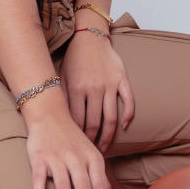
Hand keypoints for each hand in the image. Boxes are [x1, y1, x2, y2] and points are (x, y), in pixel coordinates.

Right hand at [24, 95, 110, 188]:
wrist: (48, 113)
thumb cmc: (70, 137)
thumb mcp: (89, 151)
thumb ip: (97, 172)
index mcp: (92, 157)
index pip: (99, 185)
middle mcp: (76, 158)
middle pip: (83, 188)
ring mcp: (57, 158)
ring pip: (63, 186)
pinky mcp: (39, 158)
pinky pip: (39, 179)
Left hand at [60, 30, 135, 152]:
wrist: (89, 36)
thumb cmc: (73, 58)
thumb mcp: (63, 77)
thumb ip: (63, 97)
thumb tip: (61, 121)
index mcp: (76, 89)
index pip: (77, 121)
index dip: (78, 136)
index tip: (77, 146)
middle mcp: (93, 89)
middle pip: (94, 123)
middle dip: (92, 140)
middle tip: (91, 152)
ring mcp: (109, 84)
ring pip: (110, 117)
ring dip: (108, 135)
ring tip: (105, 146)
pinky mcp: (121, 79)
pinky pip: (128, 101)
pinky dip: (127, 116)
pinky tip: (124, 127)